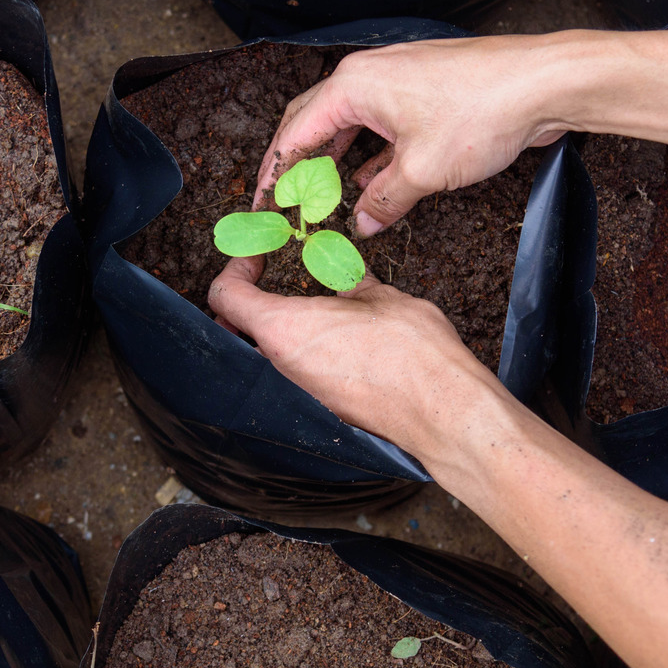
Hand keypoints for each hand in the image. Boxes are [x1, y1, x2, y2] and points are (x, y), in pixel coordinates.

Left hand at [207, 256, 501, 454]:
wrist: (441, 408)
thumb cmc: (412, 353)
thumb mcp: (379, 297)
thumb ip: (350, 281)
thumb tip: (344, 271)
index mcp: (283, 330)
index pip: (226, 296)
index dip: (235, 269)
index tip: (255, 258)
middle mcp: (279, 366)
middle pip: (238, 327)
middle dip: (249, 299)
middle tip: (271, 277)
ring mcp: (297, 391)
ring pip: (265, 353)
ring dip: (276, 326)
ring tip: (307, 302)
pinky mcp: (319, 407)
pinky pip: (294, 373)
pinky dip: (301, 350)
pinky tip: (331, 336)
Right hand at [254, 35, 569, 234]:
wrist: (544, 83)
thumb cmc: (483, 110)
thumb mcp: (423, 171)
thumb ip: (384, 202)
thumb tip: (363, 224)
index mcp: (352, 87)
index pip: (294, 134)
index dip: (275, 174)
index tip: (263, 203)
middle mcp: (367, 76)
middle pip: (314, 124)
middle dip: (299, 166)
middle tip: (285, 202)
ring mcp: (396, 81)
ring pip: (350, 125)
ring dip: (336, 163)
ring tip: (323, 200)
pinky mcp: (422, 91)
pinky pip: (380, 126)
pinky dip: (370, 155)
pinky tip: (369, 186)